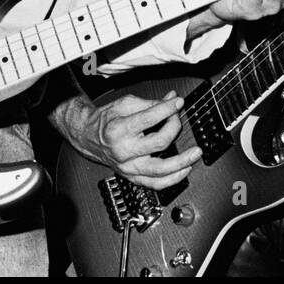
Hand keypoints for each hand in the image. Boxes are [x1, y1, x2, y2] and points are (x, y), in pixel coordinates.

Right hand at [61, 92, 199, 189]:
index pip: (149, 119)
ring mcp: (127, 167)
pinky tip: (184, 170)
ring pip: (160, 170)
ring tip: (195, 153)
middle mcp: (123, 150)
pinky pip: (155, 184)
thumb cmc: (106, 120)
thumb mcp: (125, 104)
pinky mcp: (131, 176)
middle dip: (174, 128)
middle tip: (178, 118)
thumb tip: (171, 100)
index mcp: (119, 129)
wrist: (88, 137)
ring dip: (182, 162)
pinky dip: (172, 179)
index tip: (178, 102)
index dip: (167, 109)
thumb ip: (151, 103)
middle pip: (158, 143)